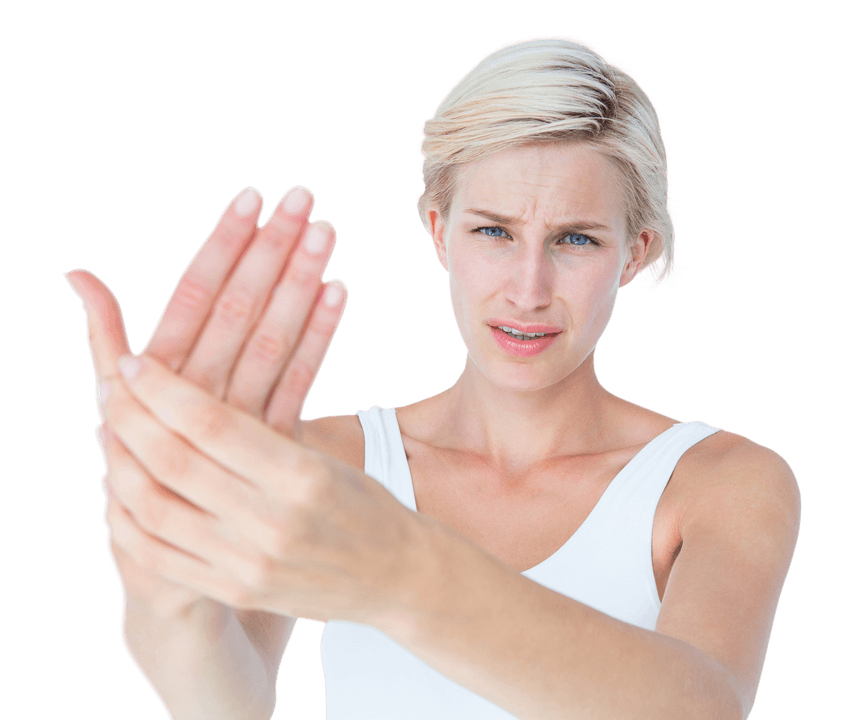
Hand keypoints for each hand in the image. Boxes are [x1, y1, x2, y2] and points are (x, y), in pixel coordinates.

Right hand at [66, 185, 347, 618]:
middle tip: (303, 196)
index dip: (221, 247)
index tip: (252, 196)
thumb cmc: (152, 478)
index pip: (190, 298)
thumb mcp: (127, 409)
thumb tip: (78, 276)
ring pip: (270, 344)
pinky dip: (320, 340)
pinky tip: (341, 293)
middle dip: (269, 251)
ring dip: (299, 283)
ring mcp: (234, 435)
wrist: (178, 583)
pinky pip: (300, 390)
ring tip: (327, 232)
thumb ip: (108, 341)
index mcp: (155, 382)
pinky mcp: (270, 461)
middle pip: (235, 313)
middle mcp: (191, 403)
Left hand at [97, 351, 423, 626]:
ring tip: (107, 431)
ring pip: (155, 509)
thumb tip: (190, 395)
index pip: (213, 424)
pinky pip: (158, 555)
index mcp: (302, 477)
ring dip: (119, 464)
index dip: (163, 389)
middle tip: (109, 385)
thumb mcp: (325, 459)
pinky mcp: (234, 590)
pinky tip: (118, 488)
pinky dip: (126, 518)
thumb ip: (262, 436)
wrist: (396, 577)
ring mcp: (248, 563)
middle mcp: (272, 522)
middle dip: (130, 416)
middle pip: (174, 462)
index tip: (133, 360)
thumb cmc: (364, 504)